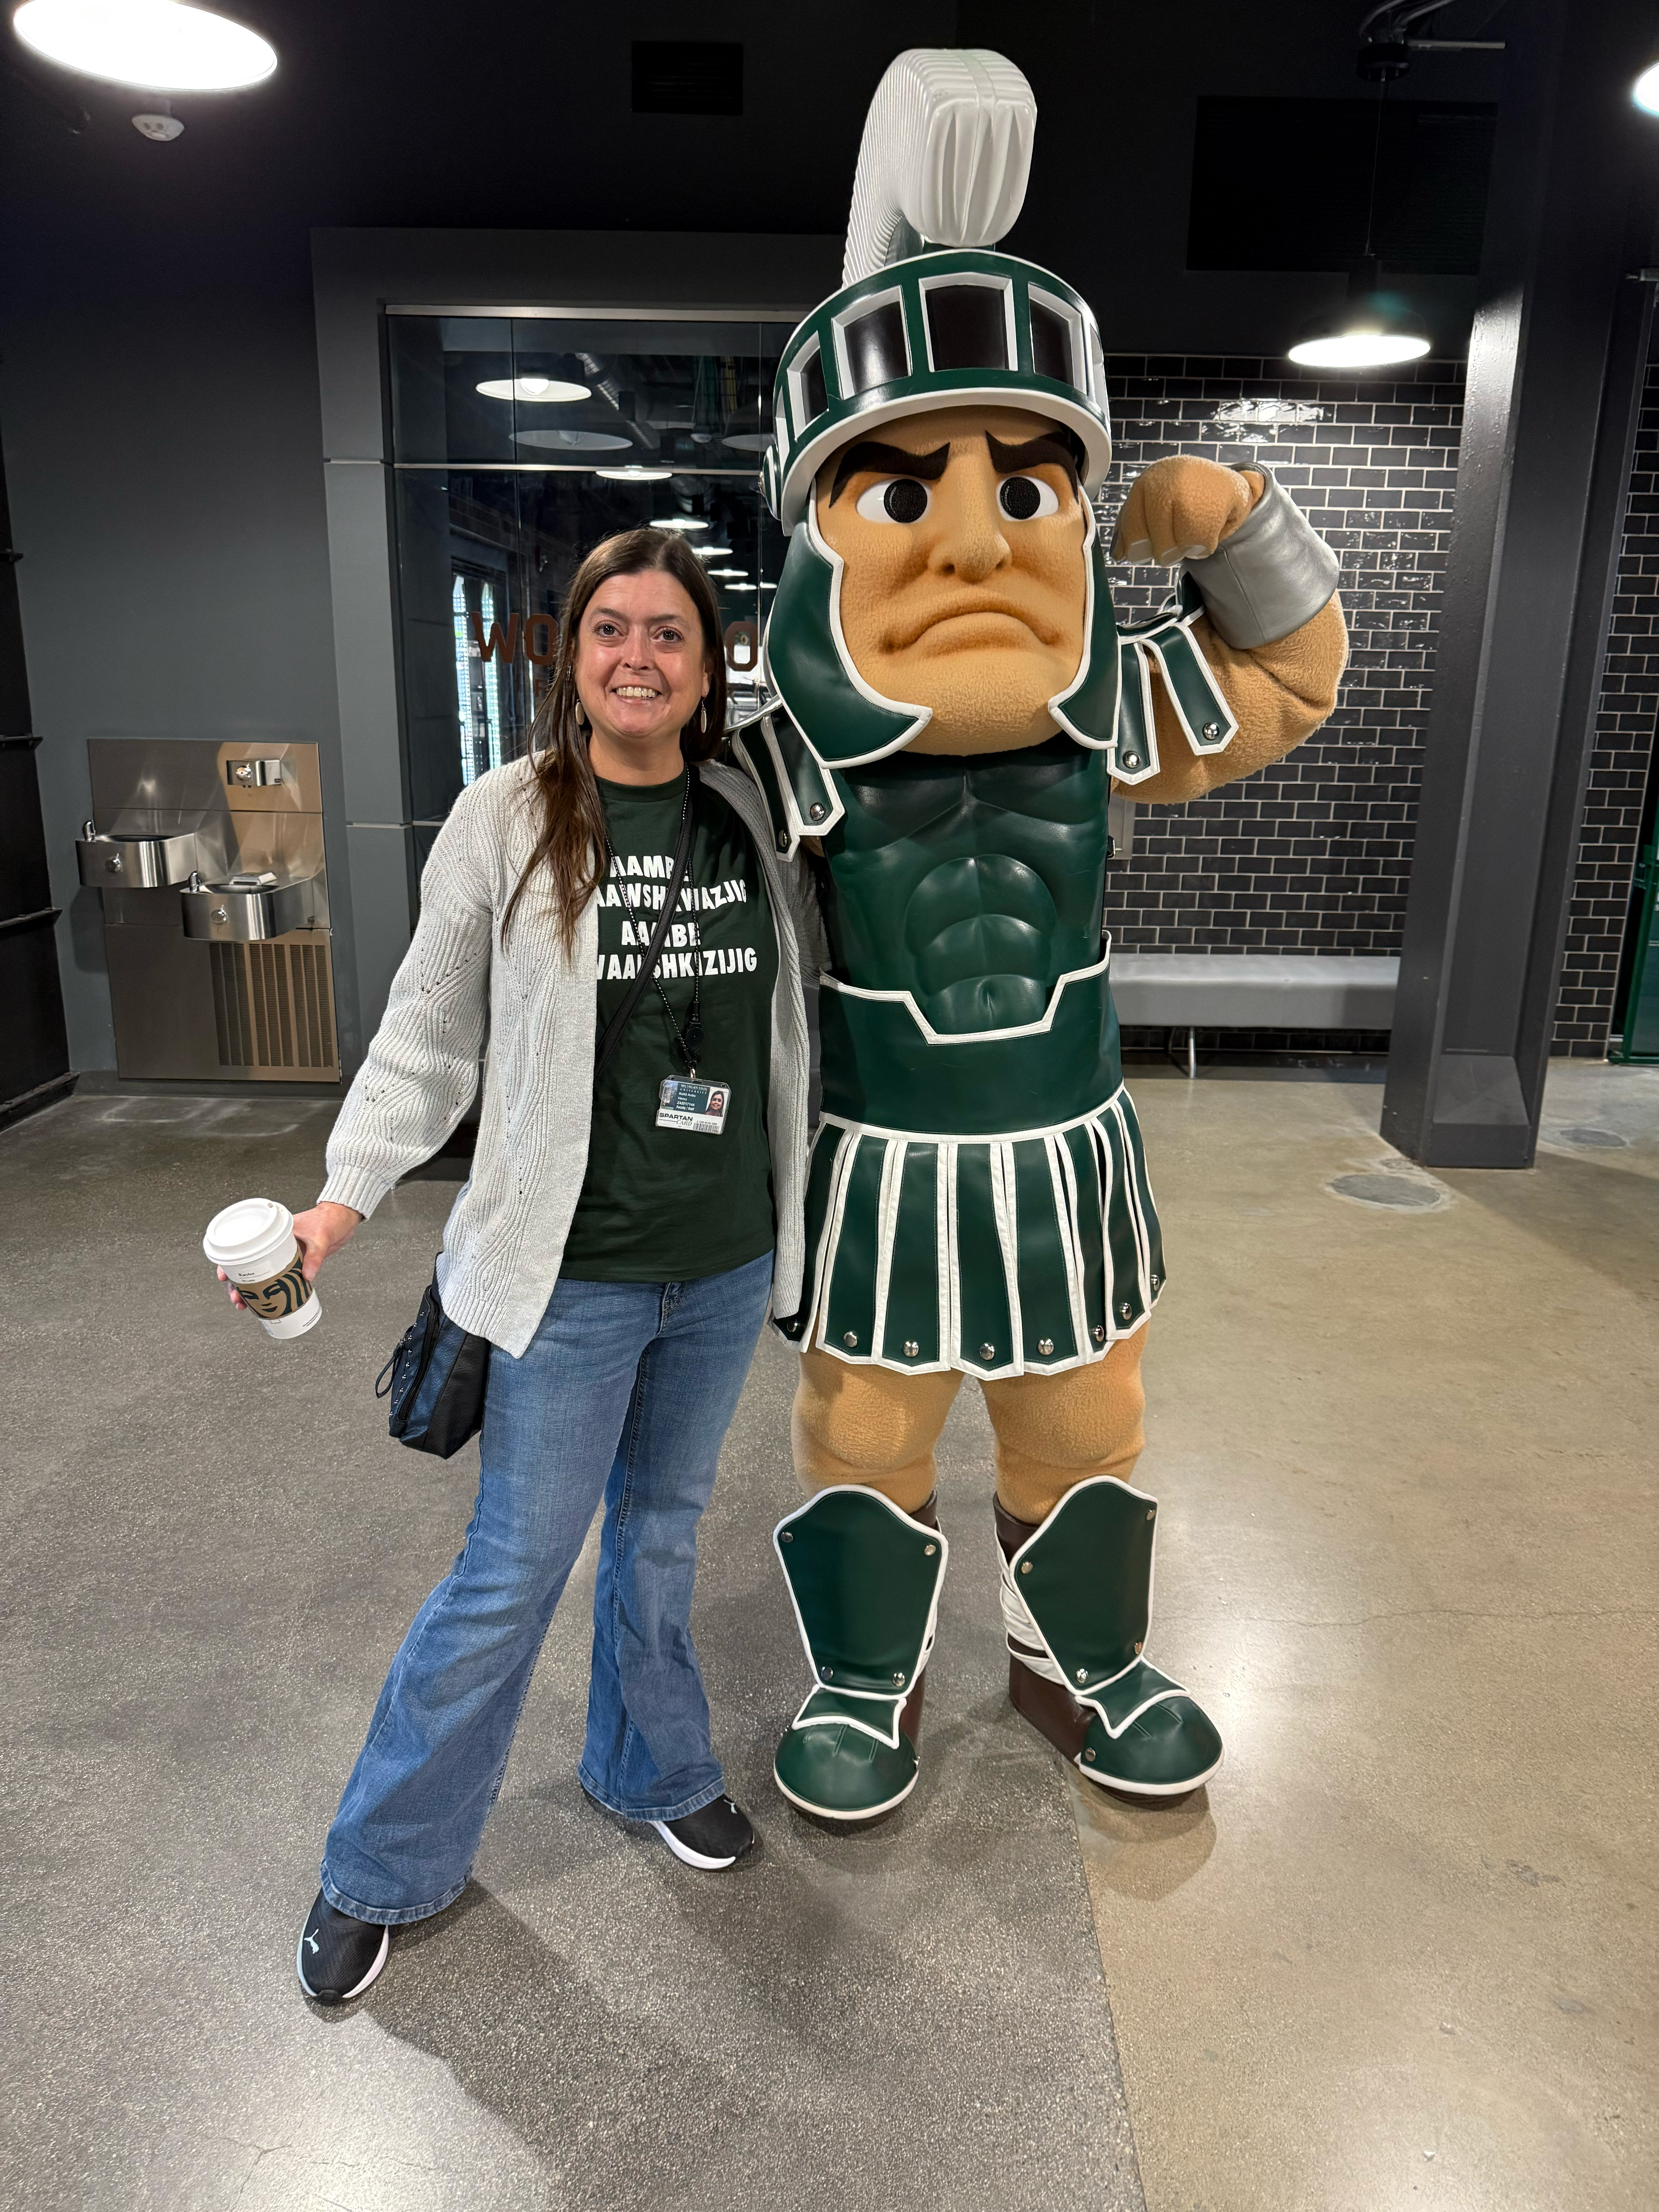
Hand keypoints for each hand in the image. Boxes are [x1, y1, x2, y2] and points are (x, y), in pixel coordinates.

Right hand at [218, 1200, 362, 1308]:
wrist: (344, 1218)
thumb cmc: (329, 1220)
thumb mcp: (321, 1238)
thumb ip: (314, 1257)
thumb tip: (307, 1276)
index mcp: (275, 1232)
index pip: (246, 1246)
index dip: (231, 1262)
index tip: (224, 1275)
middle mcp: (275, 1244)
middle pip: (250, 1265)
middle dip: (239, 1284)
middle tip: (237, 1299)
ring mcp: (284, 1254)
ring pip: (262, 1274)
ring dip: (253, 1290)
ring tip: (246, 1305)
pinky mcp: (295, 1262)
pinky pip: (278, 1277)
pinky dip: (272, 1288)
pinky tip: (267, 1301)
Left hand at [1113, 456, 1262, 565]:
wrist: (1226, 485)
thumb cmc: (1184, 499)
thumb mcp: (1153, 508)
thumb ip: (1133, 528)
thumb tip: (1118, 554)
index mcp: (1148, 480)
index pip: (1132, 518)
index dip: (1134, 542)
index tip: (1138, 555)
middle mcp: (1170, 477)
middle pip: (1156, 531)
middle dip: (1162, 551)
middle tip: (1169, 553)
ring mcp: (1196, 484)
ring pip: (1180, 539)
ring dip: (1185, 550)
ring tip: (1192, 535)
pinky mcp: (1221, 494)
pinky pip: (1203, 540)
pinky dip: (1204, 547)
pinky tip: (1209, 532)